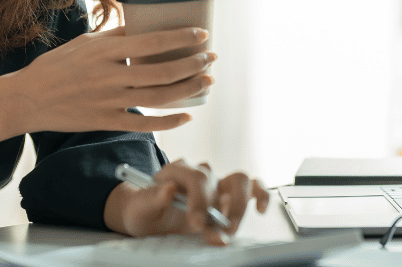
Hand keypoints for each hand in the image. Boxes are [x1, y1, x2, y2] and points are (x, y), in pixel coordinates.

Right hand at [4, 26, 214, 133]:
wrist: (27, 98)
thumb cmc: (57, 66)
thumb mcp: (85, 42)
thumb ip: (116, 35)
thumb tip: (145, 25)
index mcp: (105, 50)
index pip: (152, 41)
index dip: (181, 38)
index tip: (202, 34)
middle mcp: (109, 75)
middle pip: (162, 71)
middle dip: (193, 64)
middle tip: (211, 58)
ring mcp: (108, 101)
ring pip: (159, 97)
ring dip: (188, 89)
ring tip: (207, 81)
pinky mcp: (105, 122)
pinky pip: (144, 123)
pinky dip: (169, 121)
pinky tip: (186, 116)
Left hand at [108, 159, 272, 244]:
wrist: (149, 215)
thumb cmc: (144, 210)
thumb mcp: (140, 207)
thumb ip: (152, 198)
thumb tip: (168, 189)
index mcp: (176, 170)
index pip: (195, 176)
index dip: (199, 199)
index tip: (197, 222)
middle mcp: (199, 172)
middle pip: (217, 179)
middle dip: (216, 207)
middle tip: (212, 230)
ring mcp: (216, 183)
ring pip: (239, 181)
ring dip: (238, 206)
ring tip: (229, 228)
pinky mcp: (228, 194)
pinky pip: (252, 187)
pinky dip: (260, 195)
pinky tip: (260, 209)